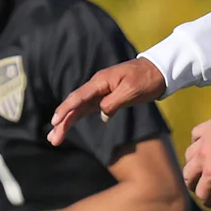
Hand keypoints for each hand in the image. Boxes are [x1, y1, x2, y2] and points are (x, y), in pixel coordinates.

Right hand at [47, 56, 166, 144]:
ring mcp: (100, 92)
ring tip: (55, 138)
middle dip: (62, 122)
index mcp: (100, 82)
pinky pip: (88, 109)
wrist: (158, 71)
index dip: (66, 110)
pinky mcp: (106, 98)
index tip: (55, 121)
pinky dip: (77, 118)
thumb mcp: (131, 90)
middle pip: (75, 106)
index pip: (78, 97)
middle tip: (53, 140)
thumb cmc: (146, 78)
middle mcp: (96, 87)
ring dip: (66, 123)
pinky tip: (68, 127)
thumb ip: (114, 102)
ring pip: (79, 109)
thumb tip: (102, 115)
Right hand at [182, 105, 210, 205]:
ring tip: (200, 167)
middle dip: (193, 186)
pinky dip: (197, 143)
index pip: (202, 193)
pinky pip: (195, 136)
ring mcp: (202, 141)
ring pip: (188, 156)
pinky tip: (203, 144)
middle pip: (188, 176)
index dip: (208, 202)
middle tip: (201, 188)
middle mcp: (202, 158)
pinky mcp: (206, 128)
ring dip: (192, 165)